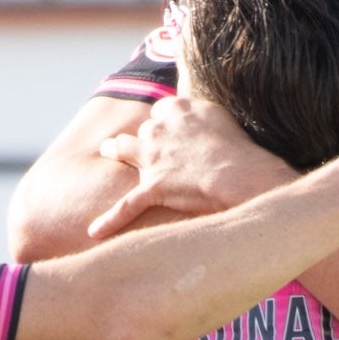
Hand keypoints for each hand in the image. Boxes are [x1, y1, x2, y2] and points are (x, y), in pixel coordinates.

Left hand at [88, 96, 291, 238]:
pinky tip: (95, 231)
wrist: (243, 176)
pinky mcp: (153, 187)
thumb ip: (202, 115)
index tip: (171, 130)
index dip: (166, 122)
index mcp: (177, 108)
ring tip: (107, 150)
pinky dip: (110, 220)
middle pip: (143, 129)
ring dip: (114, 149)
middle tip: (142, 142)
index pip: (162, 110)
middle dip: (143, 136)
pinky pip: (126, 206)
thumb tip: (197, 120)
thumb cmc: (241, 150)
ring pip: (124, 149)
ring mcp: (153, 158)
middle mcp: (159, 129)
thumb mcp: (222, 117)